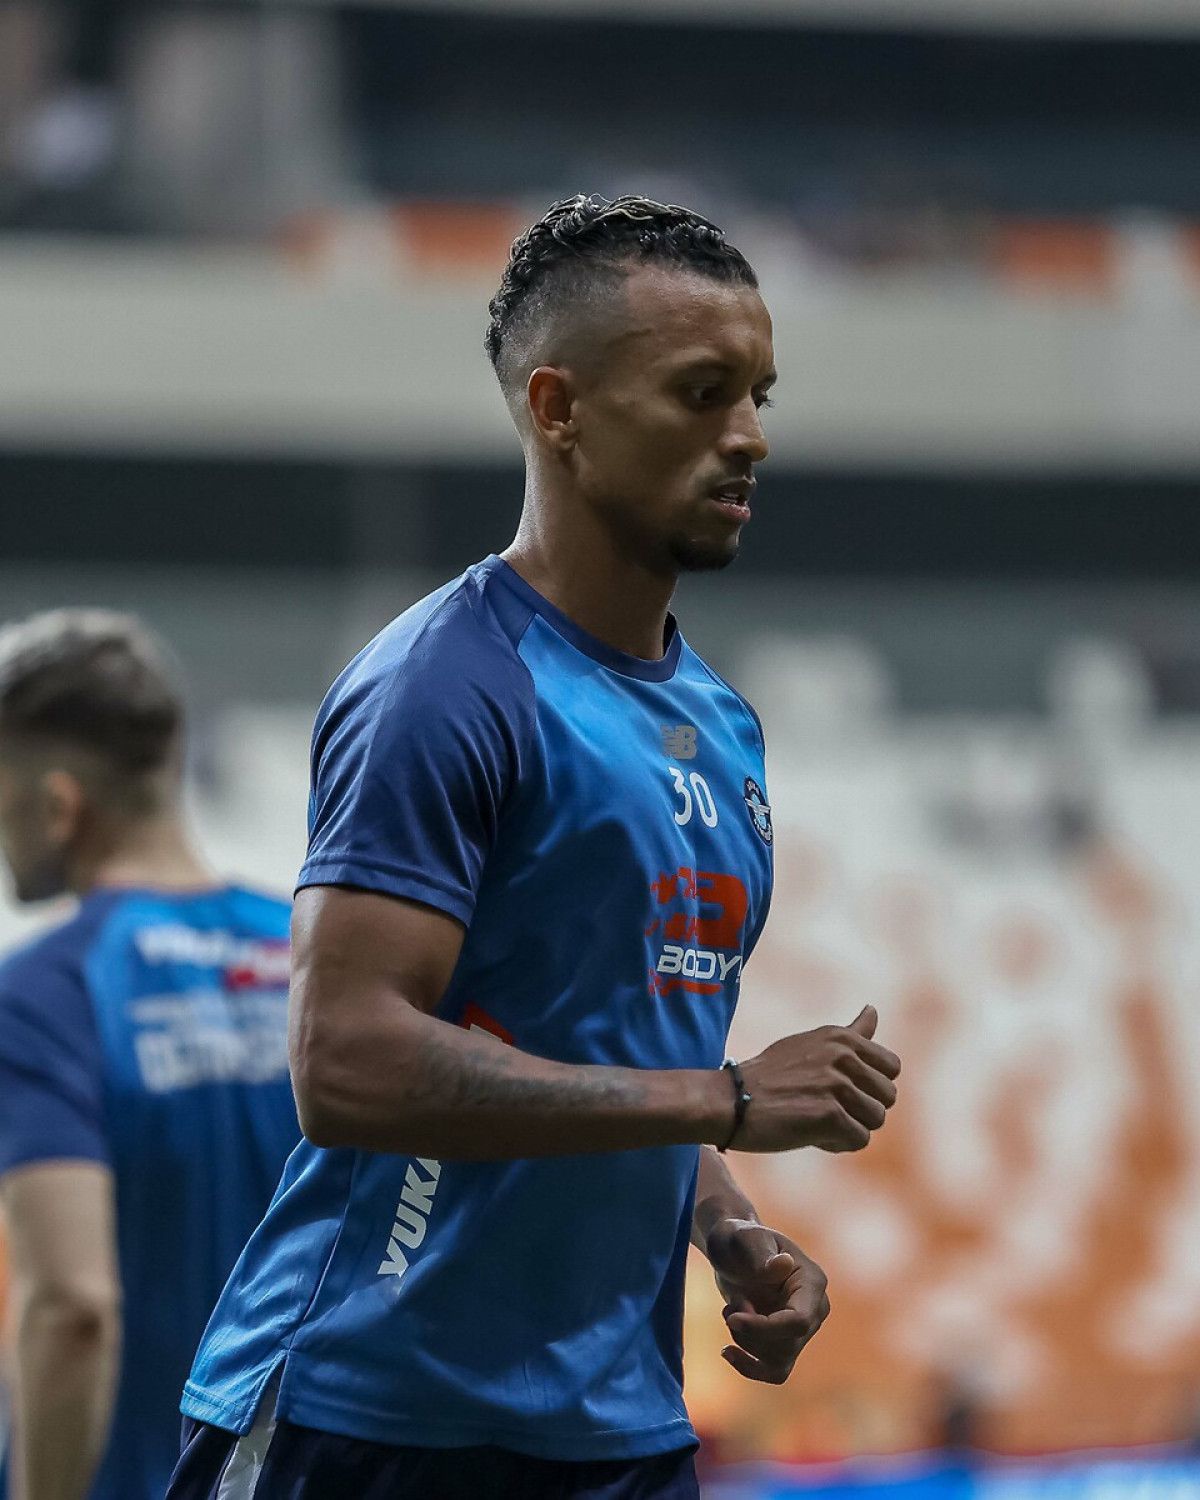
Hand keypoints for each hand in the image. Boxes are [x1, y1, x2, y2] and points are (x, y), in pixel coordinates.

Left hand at [704, 1217, 828, 1383]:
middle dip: (751, 1331)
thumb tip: (783, 1265)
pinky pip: (775, 1372)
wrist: (732, 1251)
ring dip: (745, 1342)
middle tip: (730, 1306)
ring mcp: (803, 1329)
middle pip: (788, 1344)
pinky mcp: (786, 1342)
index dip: (764, 1328)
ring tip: (729, 1311)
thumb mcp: (743, 1240)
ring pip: (778, 1360)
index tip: (732, 1319)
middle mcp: (815, 1309)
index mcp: (812, 1282)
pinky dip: (750, 1368)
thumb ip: (760, 1254)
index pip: (798, 1321)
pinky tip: (726, 1352)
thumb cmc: (737, 1240)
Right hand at [734, 1005, 899, 1153]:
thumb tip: (872, 1010)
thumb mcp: (811, 1044)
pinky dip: (836, 1144)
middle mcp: (843, 1056)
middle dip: (862, 1109)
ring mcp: (837, 1085)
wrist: (729, 1101)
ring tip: (817, 1121)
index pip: (892, 1067)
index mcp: (841, 1037)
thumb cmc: (769, 1076)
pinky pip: (858, 1140)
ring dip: (850, 1128)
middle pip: (887, 1097)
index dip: (870, 1086)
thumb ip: (850, 1034)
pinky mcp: (829, 1115)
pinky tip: (810, 1135)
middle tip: (826, 1108)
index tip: (842, 1090)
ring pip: (876, 1120)